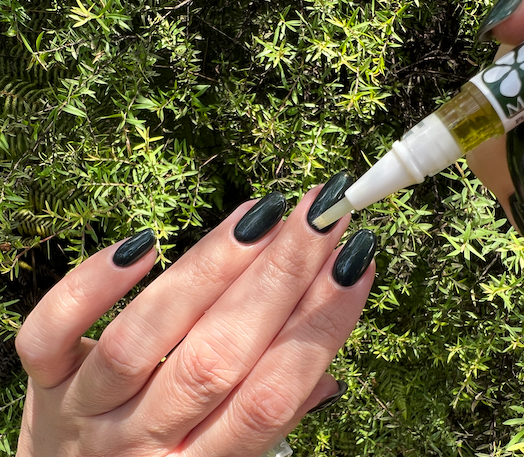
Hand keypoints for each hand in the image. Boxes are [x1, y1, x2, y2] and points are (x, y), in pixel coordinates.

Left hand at [15, 172, 376, 456]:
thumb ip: (268, 420)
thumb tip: (328, 375)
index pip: (275, 395)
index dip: (322, 324)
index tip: (356, 261)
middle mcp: (146, 443)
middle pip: (218, 358)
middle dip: (280, 277)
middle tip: (321, 214)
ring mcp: (86, 411)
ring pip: (146, 337)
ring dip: (210, 270)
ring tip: (262, 214)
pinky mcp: (41, 381)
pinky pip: (49, 334)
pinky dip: (90, 286)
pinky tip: (144, 243)